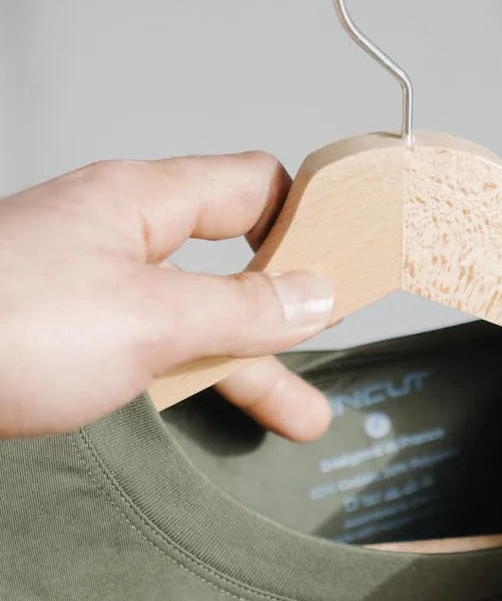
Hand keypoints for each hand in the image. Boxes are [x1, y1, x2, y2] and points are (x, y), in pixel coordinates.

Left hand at [0, 153, 333, 437]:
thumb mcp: (149, 319)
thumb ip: (239, 308)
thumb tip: (310, 296)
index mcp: (139, 201)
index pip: (250, 186)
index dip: (304, 219)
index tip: (344, 266)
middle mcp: (115, 234)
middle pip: (225, 265)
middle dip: (282, 316)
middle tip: (324, 348)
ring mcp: (85, 283)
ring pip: (185, 316)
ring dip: (240, 362)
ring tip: (291, 414)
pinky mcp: (60, 331)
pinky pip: (143, 344)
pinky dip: (183, 375)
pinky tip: (202, 403)